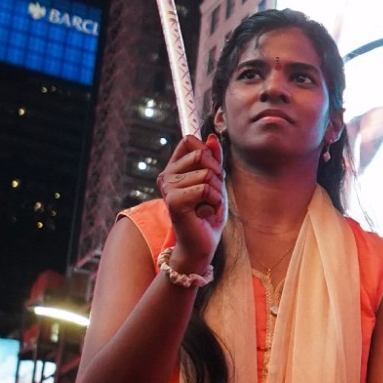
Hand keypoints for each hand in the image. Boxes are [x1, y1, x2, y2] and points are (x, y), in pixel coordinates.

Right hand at [156, 134, 225, 273]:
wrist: (202, 245)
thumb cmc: (208, 213)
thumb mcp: (215, 182)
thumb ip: (213, 159)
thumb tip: (211, 138)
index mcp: (173, 169)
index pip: (189, 141)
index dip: (208, 153)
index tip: (212, 173)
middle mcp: (166, 176)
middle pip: (201, 155)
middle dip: (217, 174)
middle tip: (211, 195)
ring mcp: (168, 188)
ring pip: (207, 174)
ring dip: (217, 192)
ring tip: (207, 206)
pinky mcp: (173, 201)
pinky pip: (206, 189)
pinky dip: (215, 202)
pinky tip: (205, 213)